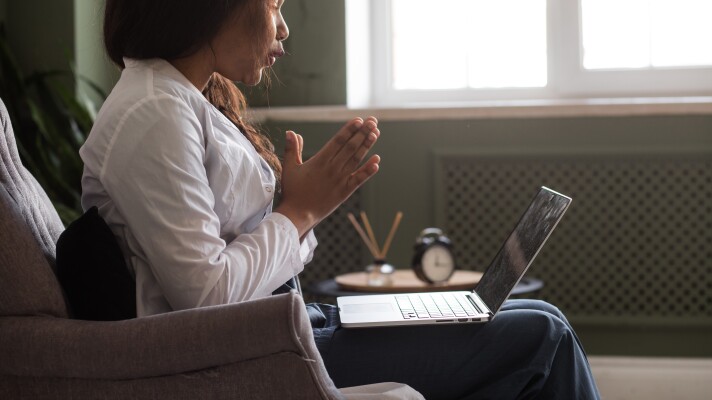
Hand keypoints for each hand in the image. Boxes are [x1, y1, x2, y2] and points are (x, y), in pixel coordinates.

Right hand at [276, 117, 380, 237]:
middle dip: (362, 133)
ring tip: (376, 133)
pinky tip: (377, 160)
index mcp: (320, 161)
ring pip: (356, 159)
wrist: (298, 215)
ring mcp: (340, 180)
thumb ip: (292, 149)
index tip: (358, 120)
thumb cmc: (292, 191)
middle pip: (351, 147)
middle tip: (372, 121)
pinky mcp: (345, 192)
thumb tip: (291, 132)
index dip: (349, 130)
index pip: (338, 141)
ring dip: (367, 146)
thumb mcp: (289, 168)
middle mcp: (332, 168)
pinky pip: (359, 179)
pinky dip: (368, 170)